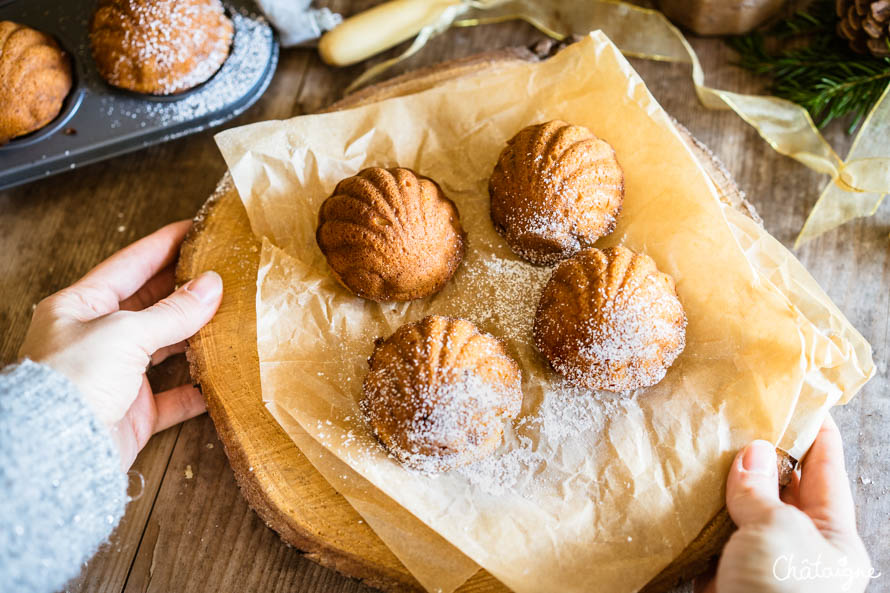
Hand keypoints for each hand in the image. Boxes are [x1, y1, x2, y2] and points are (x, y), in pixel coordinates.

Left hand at [19, 221, 222, 468]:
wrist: (57, 449)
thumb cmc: (73, 379)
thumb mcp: (126, 332)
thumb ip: (173, 311)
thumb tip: (212, 285)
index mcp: (80, 307)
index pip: (129, 265)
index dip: (164, 245)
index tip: (196, 228)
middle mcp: (97, 338)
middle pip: (150, 305)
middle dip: (186, 289)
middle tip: (223, 271)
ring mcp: (117, 375)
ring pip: (166, 347)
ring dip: (197, 335)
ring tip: (232, 317)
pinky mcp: (135, 412)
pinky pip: (175, 396)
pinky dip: (199, 388)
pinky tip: (223, 377)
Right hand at [695, 415, 872, 592]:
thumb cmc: (780, 590)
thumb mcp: (779, 531)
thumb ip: (762, 491)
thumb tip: (752, 452)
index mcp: (834, 539)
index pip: (827, 473)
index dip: (816, 434)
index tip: (803, 401)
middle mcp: (799, 548)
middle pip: (782, 489)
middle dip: (761, 454)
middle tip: (741, 415)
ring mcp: (760, 561)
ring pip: (742, 510)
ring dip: (722, 483)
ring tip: (706, 442)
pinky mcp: (723, 574)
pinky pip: (711, 535)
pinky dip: (696, 514)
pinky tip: (683, 488)